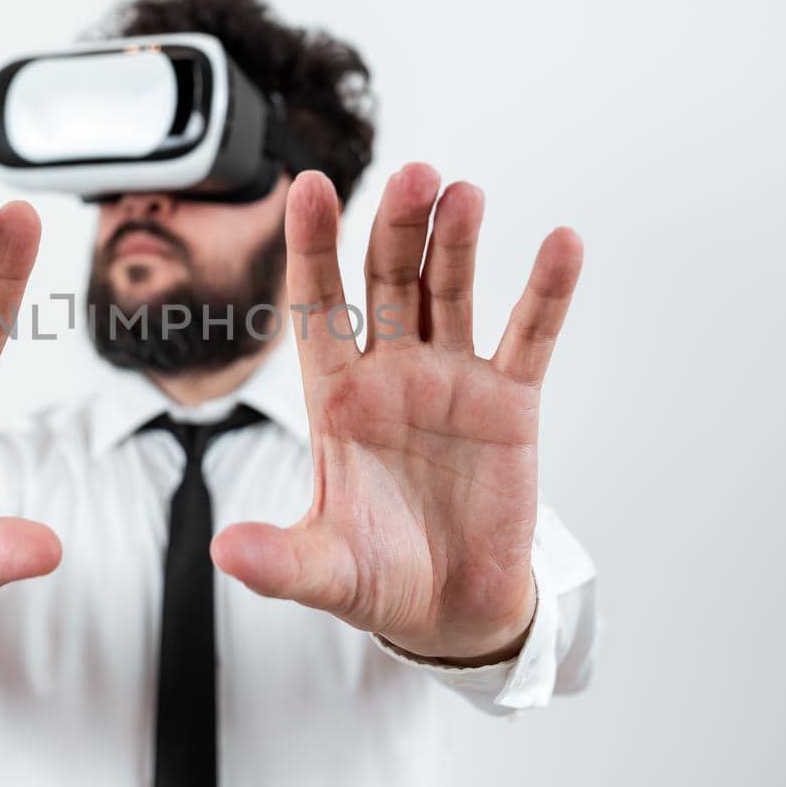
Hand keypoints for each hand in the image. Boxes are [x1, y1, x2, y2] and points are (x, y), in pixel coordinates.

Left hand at [211, 165, 582, 662]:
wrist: (451, 610)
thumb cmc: (377, 579)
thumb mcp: (323, 570)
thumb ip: (277, 559)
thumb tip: (225, 555)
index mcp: (334, 398)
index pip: (316, 307)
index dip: (311, 247)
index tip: (304, 186)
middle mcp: (390, 374)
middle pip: (386, 282)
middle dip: (396, 228)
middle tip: (412, 176)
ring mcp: (450, 381)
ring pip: (450, 292)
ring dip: (457, 241)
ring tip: (465, 194)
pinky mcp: (509, 403)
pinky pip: (528, 337)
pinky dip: (544, 292)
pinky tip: (561, 242)